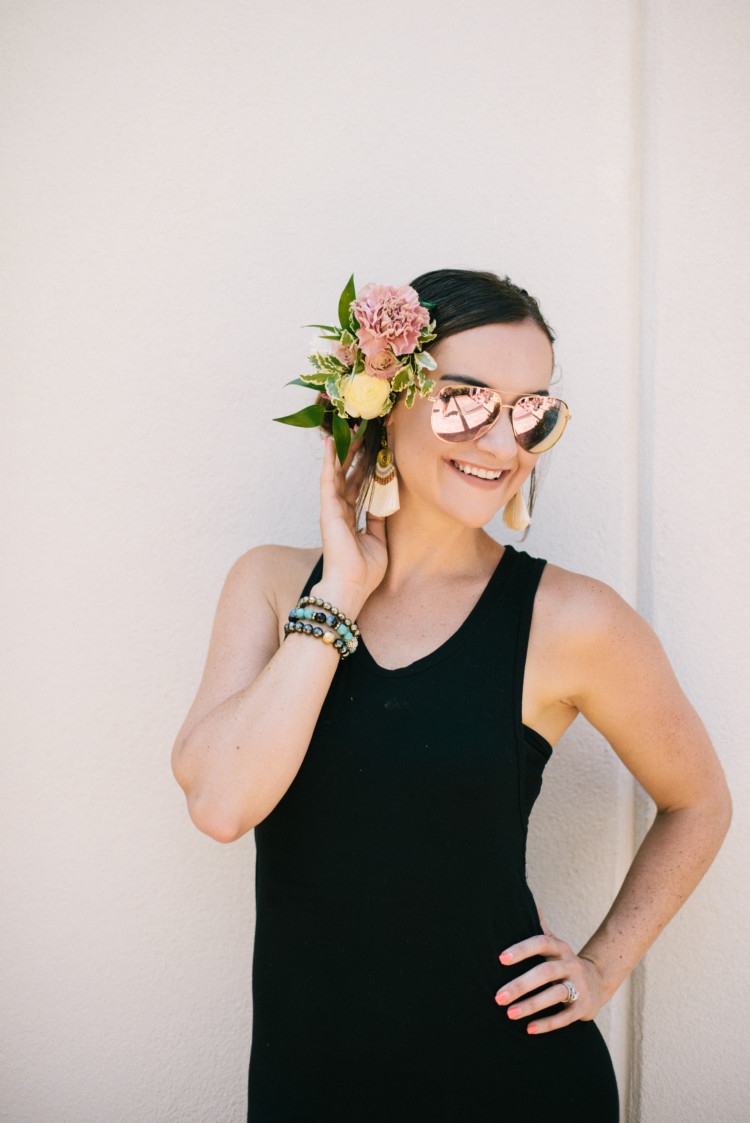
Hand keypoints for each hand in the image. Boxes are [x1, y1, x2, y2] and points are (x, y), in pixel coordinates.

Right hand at [315, 436, 388, 615]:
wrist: (352, 587)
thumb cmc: (364, 571)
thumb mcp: (379, 540)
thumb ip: (378, 520)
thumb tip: (384, 502)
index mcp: (350, 519)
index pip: (357, 487)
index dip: (365, 469)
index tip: (374, 450)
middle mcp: (339, 511)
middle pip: (347, 476)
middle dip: (355, 454)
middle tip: (363, 432)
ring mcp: (332, 509)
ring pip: (337, 473)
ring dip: (344, 452)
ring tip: (349, 430)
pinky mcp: (327, 510)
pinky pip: (327, 481)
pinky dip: (328, 462)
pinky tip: (330, 444)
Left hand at [494, 927, 605, 1034]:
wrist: (598, 981)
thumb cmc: (563, 962)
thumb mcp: (554, 944)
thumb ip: (540, 927)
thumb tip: (527, 901)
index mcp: (560, 948)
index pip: (540, 943)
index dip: (521, 950)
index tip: (500, 959)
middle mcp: (570, 965)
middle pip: (545, 972)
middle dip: (520, 985)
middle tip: (498, 997)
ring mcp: (579, 986)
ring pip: (555, 995)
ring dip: (531, 1005)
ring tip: (509, 1014)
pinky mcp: (584, 1007)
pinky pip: (565, 1017)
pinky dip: (547, 1024)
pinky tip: (529, 1029)